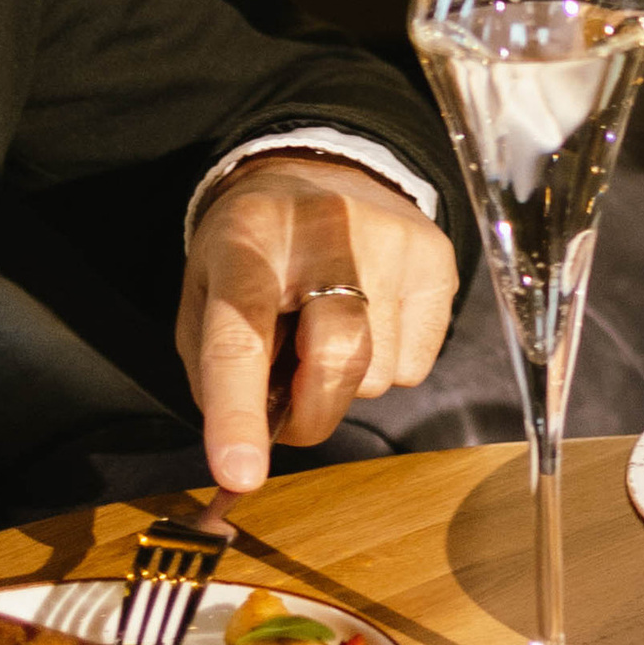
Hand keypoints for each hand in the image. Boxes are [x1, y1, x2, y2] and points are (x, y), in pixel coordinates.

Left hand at [176, 156, 458, 493]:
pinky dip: (386, 364)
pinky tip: (369, 320)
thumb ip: (219, 372)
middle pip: (334, 358)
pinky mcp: (436, 258)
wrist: (323, 170)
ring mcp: (392, 240)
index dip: (239, 412)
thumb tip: (263, 443)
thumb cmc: (255, 250)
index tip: (240, 474)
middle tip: (291, 409)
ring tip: (327, 331)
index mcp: (247, 241)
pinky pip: (415, 366)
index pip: (241, 337)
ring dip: (347, 380)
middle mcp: (325, 231)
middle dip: (311, 413)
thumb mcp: (207, 295)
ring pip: (377, 374)